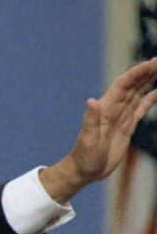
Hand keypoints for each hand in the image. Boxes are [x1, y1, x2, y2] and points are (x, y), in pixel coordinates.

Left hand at [41, 58, 156, 202]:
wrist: (85, 170)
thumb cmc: (84, 157)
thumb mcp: (87, 139)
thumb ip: (90, 120)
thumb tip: (91, 101)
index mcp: (105, 109)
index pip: (123, 85)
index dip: (137, 73)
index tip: (151, 62)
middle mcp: (114, 109)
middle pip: (133, 85)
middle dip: (147, 72)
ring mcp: (121, 116)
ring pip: (138, 93)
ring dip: (150, 80)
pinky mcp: (127, 126)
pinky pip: (141, 108)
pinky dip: (151, 98)